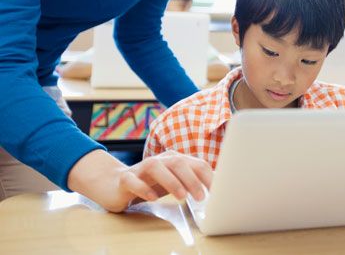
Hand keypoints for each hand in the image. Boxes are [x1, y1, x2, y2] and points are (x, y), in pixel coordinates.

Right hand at [68, 149, 212, 212]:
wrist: (115, 183)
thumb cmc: (151, 183)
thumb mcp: (174, 181)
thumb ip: (192, 182)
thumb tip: (217, 189)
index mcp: (175, 159)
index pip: (196, 163)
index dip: (208, 177)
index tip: (217, 192)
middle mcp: (160, 160)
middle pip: (178, 162)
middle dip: (191, 179)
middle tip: (200, 197)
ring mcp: (141, 168)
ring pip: (156, 167)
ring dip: (171, 181)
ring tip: (181, 196)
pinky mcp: (125, 179)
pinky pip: (133, 180)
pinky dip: (144, 188)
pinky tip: (153, 198)